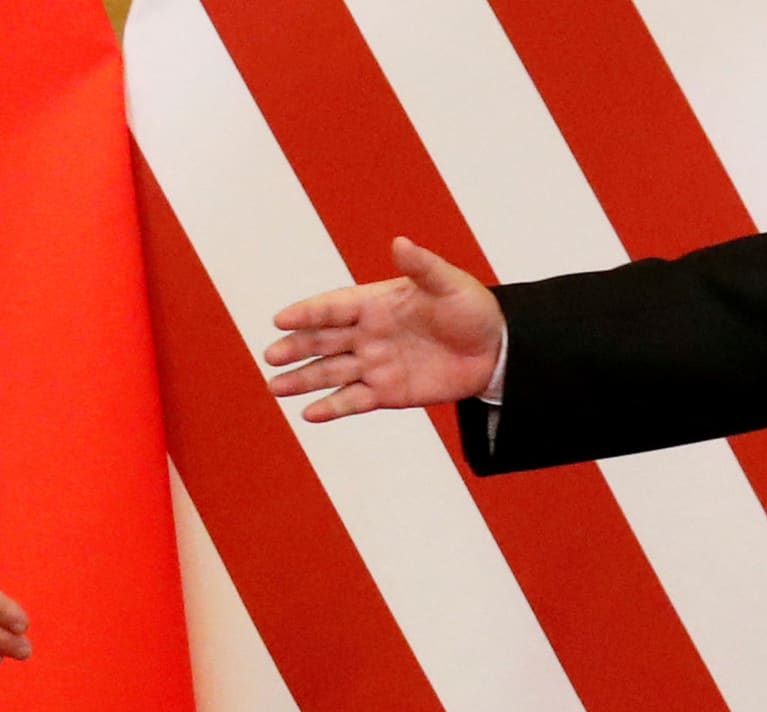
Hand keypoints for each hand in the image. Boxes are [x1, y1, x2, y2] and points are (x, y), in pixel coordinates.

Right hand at [266, 237, 504, 420]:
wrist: (494, 351)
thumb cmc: (472, 309)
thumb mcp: (450, 284)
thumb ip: (423, 267)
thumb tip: (400, 242)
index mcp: (375, 302)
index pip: (333, 307)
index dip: (307, 313)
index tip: (280, 319)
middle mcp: (368, 334)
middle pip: (322, 341)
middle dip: (296, 348)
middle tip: (271, 356)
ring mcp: (375, 364)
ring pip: (330, 373)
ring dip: (303, 380)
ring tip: (276, 387)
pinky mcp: (386, 392)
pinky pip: (354, 401)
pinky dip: (333, 407)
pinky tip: (310, 413)